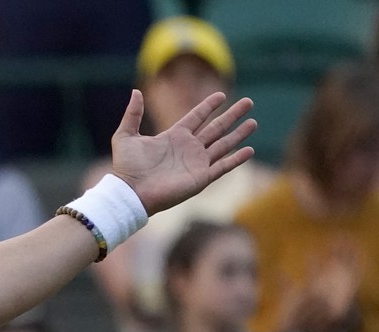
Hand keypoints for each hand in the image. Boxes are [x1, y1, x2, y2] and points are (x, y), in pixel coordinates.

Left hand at [110, 90, 255, 215]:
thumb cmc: (126, 167)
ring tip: (254, 122)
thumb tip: (136, 92)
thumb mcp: (125, 135)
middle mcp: (188, 148)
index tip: (221, 95)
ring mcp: (196, 163)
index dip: (208, 106)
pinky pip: (223, 166)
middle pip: (216, 128)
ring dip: (239, 134)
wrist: (130, 192)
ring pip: (223, 145)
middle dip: (232, 115)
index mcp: (174, 136)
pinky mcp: (200, 178)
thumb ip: (133, 114)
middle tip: (248, 102)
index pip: (196, 117)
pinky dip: (236, 159)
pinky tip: (249, 150)